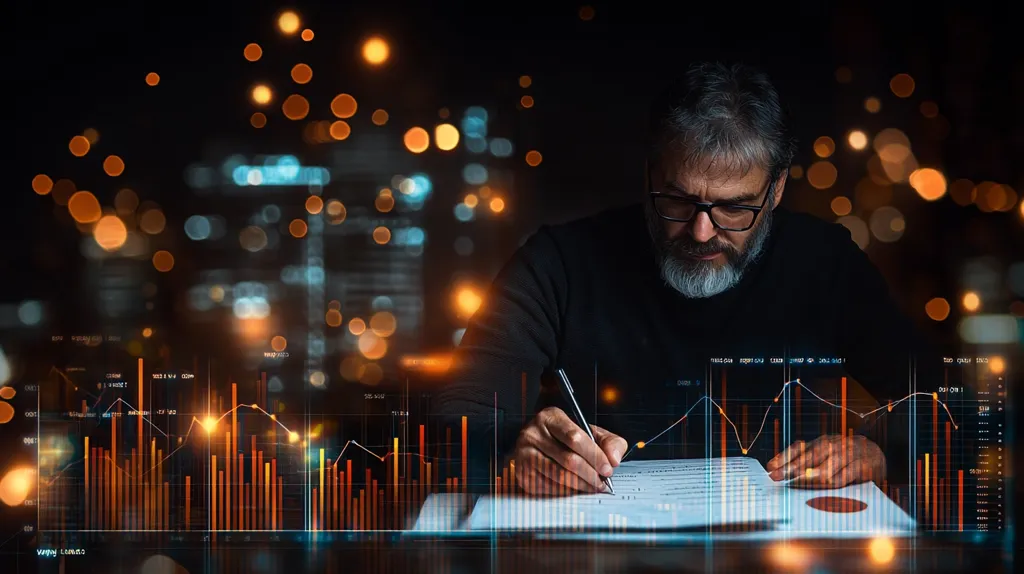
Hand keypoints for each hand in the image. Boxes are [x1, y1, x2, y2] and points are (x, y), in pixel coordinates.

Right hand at [512, 407, 626, 495]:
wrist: (535, 445)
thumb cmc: (565, 438)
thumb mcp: (588, 432)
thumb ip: (608, 441)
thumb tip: (614, 459)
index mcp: (550, 417)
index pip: (574, 437)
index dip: (594, 455)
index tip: (608, 468)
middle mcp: (533, 433)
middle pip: (568, 460)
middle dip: (590, 474)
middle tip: (603, 482)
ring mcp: (524, 454)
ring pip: (559, 476)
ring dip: (581, 485)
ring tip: (593, 486)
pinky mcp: (522, 473)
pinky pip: (549, 487)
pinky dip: (567, 491)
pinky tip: (575, 488)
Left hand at [766, 434, 885, 488]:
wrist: (875, 454)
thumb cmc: (845, 457)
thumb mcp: (826, 455)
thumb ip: (807, 461)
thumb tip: (782, 471)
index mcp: (821, 442)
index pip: (799, 448)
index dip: (784, 457)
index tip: (770, 468)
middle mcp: (833, 446)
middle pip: (810, 456)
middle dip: (792, 467)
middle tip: (778, 477)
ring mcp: (847, 455)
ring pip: (827, 465)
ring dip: (811, 475)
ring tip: (797, 482)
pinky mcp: (861, 466)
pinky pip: (846, 475)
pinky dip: (835, 481)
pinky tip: (826, 485)